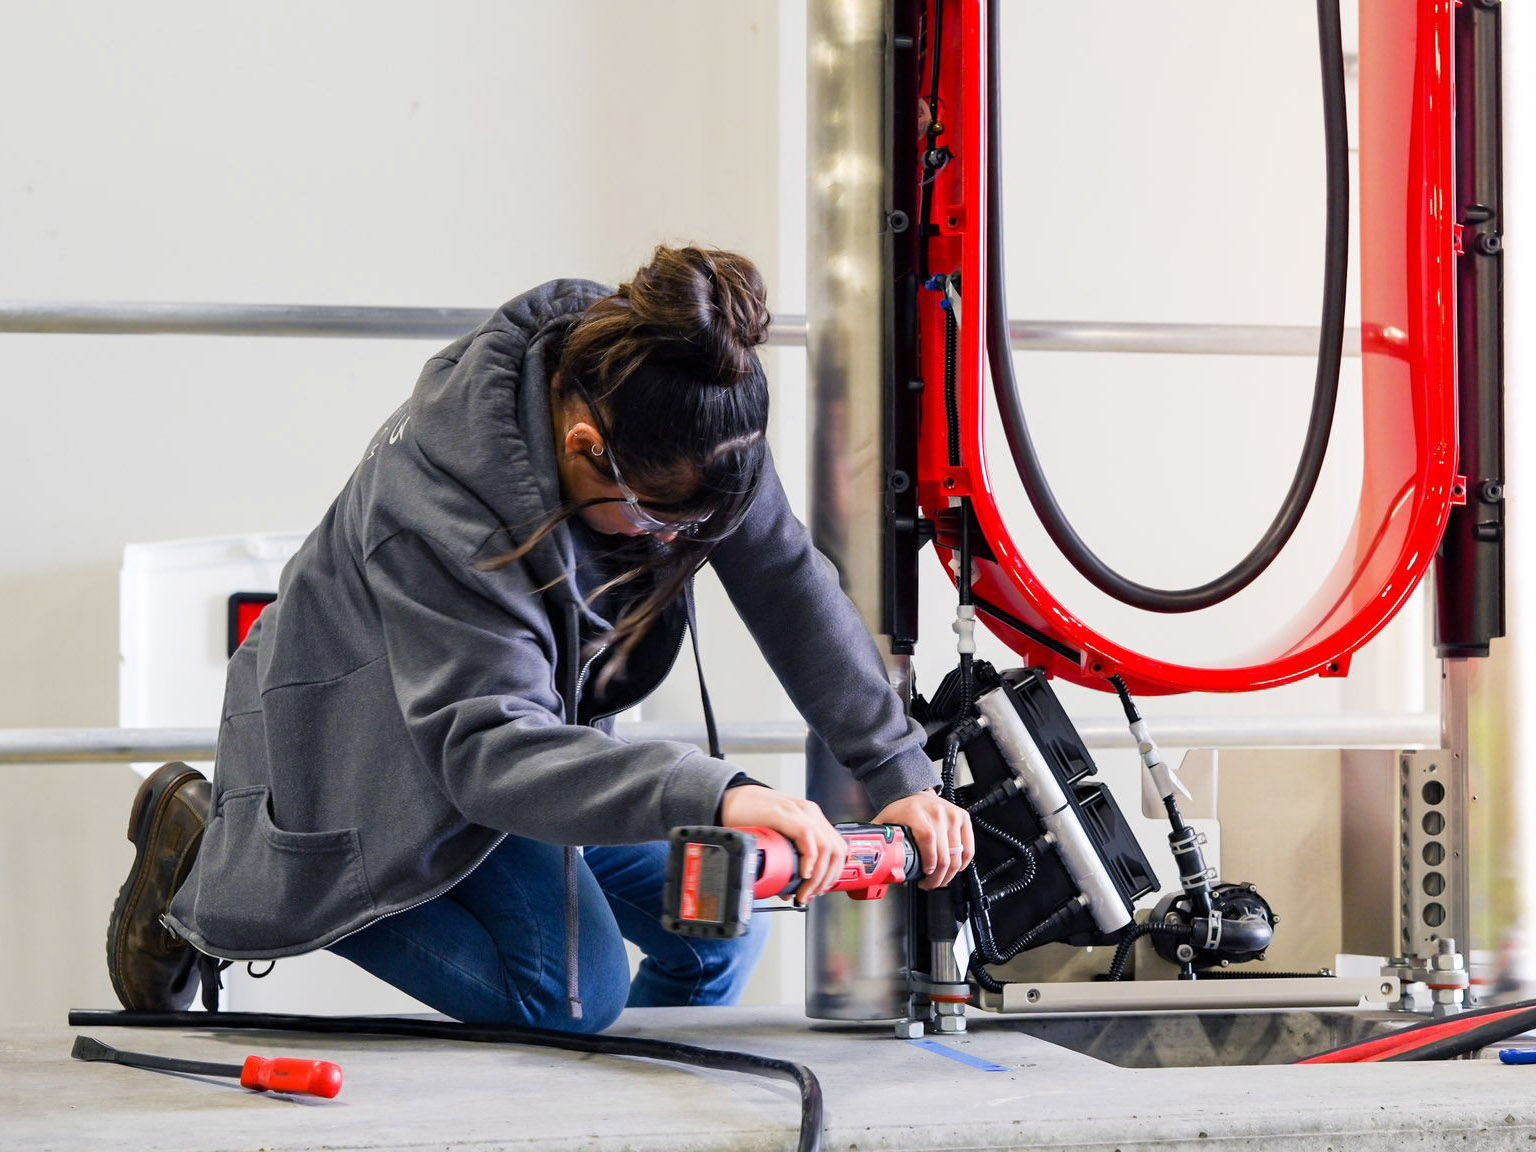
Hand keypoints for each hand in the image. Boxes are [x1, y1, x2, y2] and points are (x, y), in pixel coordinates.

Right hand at [719, 785, 848, 904]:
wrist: (731, 800)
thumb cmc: (752, 819)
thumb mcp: (777, 840)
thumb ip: (787, 860)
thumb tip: (789, 890)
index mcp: (812, 819)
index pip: (838, 848)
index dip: (834, 873)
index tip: (822, 889)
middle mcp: (809, 813)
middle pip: (836, 850)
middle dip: (828, 878)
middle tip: (812, 893)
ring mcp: (798, 812)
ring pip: (826, 846)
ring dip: (819, 874)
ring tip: (805, 889)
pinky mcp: (784, 813)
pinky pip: (807, 836)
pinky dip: (809, 858)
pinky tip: (803, 872)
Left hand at [872, 790, 973, 890]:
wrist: (916, 791)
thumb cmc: (901, 810)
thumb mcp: (886, 822)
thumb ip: (878, 840)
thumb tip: (870, 859)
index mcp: (915, 812)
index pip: (928, 838)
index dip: (929, 860)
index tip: (925, 873)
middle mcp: (936, 811)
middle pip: (944, 852)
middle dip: (938, 876)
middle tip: (929, 884)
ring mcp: (952, 814)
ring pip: (957, 854)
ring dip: (949, 874)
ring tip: (939, 880)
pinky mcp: (963, 818)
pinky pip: (968, 848)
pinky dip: (963, 864)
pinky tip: (953, 870)